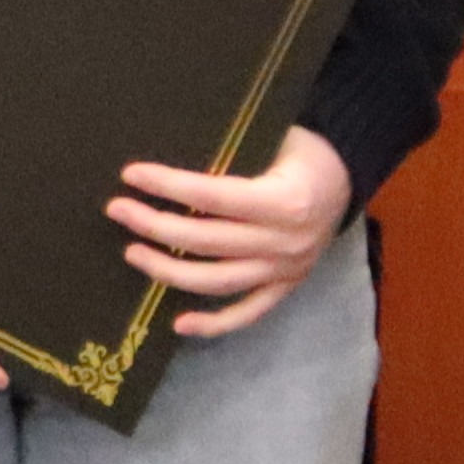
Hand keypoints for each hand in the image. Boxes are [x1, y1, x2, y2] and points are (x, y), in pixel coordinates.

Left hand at [111, 124, 354, 340]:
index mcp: (284, 201)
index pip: (214, 196)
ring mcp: (287, 270)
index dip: (170, 185)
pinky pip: (248, 312)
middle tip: (117, 210)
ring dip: (170, 271)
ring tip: (132, 253)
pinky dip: (214, 324)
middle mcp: (286, 241)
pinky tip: (178, 324)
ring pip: (219, 281)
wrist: (345, 176)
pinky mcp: (286, 288)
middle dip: (156, 226)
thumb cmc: (300, 150)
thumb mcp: (272, 139)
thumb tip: (168, 162)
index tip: (132, 175)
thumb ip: (231, 156)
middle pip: (208, 241)